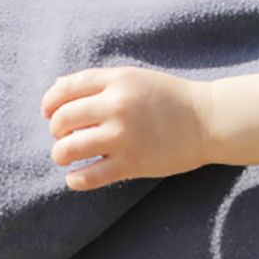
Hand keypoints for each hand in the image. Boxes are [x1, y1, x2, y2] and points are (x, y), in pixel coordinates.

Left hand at [42, 67, 215, 189]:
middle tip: (66, 137)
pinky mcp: (131, 164)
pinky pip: (88, 177)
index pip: (64, 90)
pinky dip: (75, 179)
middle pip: (62, 120)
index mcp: (117, 81)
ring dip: (61, 155)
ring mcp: (123, 136)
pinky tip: (77, 177)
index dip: (49, 104)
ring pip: (68, 150)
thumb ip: (97, 82)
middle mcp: (117, 106)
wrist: (208, 120)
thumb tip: (56, 89)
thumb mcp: (135, 78)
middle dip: (57, 131)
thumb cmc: (170, 98)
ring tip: (69, 157)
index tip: (50, 114)